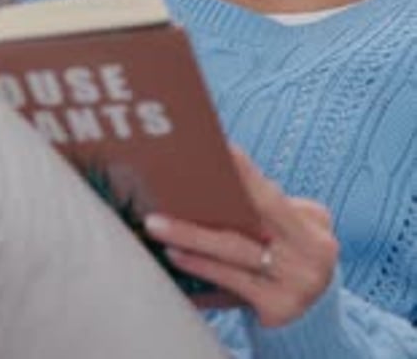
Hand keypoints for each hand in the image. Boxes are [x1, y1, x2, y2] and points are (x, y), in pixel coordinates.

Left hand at [144, 145, 338, 326]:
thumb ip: (269, 209)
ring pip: (233, 254)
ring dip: (191, 240)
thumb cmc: (289, 258)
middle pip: (247, 227)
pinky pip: (230, 283)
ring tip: (158, 227)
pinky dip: (201, 268)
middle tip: (161, 199)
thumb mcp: (295, 232)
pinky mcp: (276, 310)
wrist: (312, 319)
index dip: (245, 174)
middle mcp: (309, 259)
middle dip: (204, 211)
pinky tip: (175, 256)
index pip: (271, 198)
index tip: (216, 152)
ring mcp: (294, 288)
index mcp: (313, 232)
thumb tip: (215, 180)